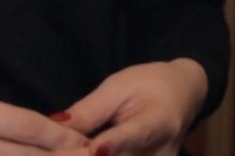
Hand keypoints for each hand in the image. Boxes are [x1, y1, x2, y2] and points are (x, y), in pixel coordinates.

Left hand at [47, 60, 208, 155]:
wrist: (183, 98)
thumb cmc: (149, 86)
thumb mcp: (117, 87)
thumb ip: (89, 110)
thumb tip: (56, 124)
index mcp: (160, 122)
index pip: (136, 134)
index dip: (115, 143)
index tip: (95, 149)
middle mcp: (161, 154)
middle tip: (51, 152)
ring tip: (53, 152)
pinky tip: (71, 154)